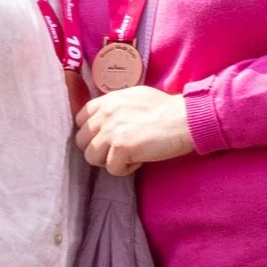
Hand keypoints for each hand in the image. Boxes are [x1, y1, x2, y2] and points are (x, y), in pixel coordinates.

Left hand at [76, 86, 196, 175]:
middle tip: (119, 150)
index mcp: (108, 100)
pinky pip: (112, 168)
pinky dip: (126, 169)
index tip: (107, 138)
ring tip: (129, 156)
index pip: (80, 118)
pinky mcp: (121, 147)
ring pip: (91, 157)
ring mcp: (112, 130)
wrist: (186, 118)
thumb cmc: (167, 109)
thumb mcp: (135, 97)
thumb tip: (105, 120)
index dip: (92, 132)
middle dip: (99, 149)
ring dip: (110, 160)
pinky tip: (141, 160)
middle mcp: (106, 113)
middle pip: (82, 140)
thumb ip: (116, 107)